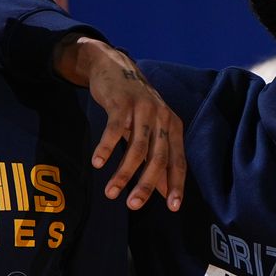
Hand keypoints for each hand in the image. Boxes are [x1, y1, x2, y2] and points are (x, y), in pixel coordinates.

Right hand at [54, 36, 184, 210]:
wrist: (114, 68)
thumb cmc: (134, 107)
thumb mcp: (150, 132)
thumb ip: (158, 160)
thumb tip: (166, 192)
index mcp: (173, 127)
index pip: (178, 162)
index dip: (176, 184)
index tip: (172, 207)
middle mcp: (162, 118)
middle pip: (158, 158)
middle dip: (146, 184)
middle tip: (133, 205)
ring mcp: (143, 109)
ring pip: (136, 148)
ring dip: (123, 173)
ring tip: (110, 193)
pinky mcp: (122, 103)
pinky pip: (115, 129)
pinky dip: (106, 148)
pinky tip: (98, 163)